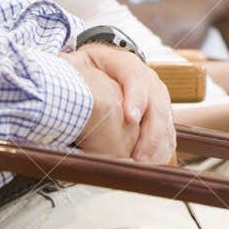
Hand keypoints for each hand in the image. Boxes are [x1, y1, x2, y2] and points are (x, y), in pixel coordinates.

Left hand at [64, 45, 174, 163]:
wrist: (108, 67)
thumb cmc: (91, 68)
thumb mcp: (81, 62)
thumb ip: (73, 65)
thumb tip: (60, 63)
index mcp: (127, 64)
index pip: (136, 77)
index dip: (136, 98)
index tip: (130, 118)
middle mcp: (149, 81)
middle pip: (157, 106)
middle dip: (150, 133)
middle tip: (137, 156)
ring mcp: (159, 99)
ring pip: (166, 123)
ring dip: (157, 147)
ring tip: (142, 165)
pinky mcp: (162, 115)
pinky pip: (168, 135)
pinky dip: (162, 152)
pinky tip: (151, 166)